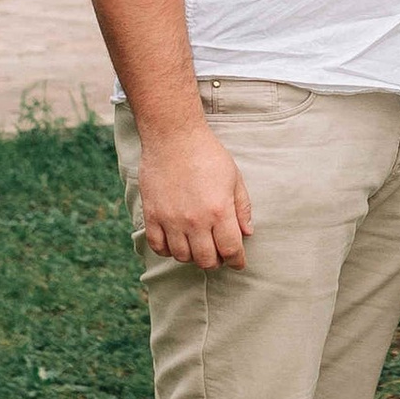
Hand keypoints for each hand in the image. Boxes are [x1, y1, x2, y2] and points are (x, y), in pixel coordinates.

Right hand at [137, 123, 253, 270]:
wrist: (173, 136)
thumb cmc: (207, 154)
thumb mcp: (234, 178)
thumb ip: (242, 208)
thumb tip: (247, 233)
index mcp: (220, 211)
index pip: (231, 250)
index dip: (237, 261)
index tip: (238, 262)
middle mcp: (195, 221)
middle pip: (206, 260)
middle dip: (216, 261)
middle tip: (218, 254)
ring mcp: (171, 220)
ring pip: (182, 257)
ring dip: (193, 256)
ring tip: (198, 246)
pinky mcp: (152, 215)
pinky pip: (158, 246)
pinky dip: (168, 250)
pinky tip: (176, 242)